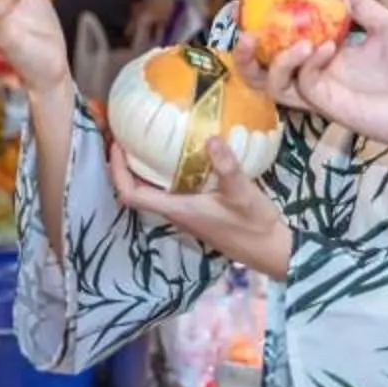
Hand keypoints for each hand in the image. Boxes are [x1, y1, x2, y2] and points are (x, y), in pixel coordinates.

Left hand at [104, 137, 290, 274]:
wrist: (270, 249)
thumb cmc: (254, 225)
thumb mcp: (243, 193)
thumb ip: (227, 167)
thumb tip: (210, 139)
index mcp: (178, 210)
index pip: (133, 195)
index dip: (118, 172)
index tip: (117, 146)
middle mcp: (176, 213)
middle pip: (137, 192)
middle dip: (125, 166)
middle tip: (126, 136)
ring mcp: (186, 214)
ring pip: (153, 192)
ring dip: (142, 170)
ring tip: (145, 141)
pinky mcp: (197, 211)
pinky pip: (170, 191)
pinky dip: (164, 173)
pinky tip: (178, 156)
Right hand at [253, 0, 387, 154]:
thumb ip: (362, 7)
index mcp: (325, 60)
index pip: (278, 47)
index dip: (258, 31)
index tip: (247, 7)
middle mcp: (316, 78)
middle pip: (260, 73)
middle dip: (242, 55)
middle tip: (245, 32)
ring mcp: (322, 96)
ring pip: (272, 85)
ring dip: (275, 60)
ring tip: (299, 40)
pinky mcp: (332, 108)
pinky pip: (305, 85)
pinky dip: (307, 63)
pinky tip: (325, 47)